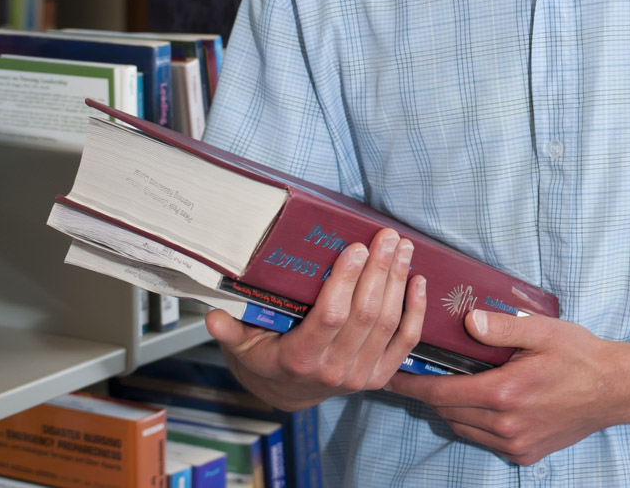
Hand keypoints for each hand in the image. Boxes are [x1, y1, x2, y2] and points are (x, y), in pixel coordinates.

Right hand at [206, 227, 425, 409]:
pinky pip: (406, 341)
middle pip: (366, 314)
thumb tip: (211, 316)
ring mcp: (361, 375)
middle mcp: (334, 370)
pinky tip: (418, 280)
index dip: (346, 280)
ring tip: (401, 247)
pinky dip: (416, 310)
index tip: (356, 247)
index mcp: (300, 358)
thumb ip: (230, 330)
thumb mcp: (243, 346)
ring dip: (398, 281)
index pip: (331, 316)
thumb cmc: (267, 359)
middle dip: (379, 270)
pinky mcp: (380, 375)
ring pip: (388, 323)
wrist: (290, 394)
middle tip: (386, 236)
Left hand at [388, 310, 629, 464]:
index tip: (391, 377)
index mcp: (505, 393)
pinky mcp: (525, 454)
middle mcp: (505, 425)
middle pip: (448, 413)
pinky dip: (474, 422)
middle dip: (428, 394)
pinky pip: (485, 440)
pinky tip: (480, 401)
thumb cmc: (579, 354)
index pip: (442, 394)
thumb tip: (467, 322)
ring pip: (464, 428)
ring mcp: (515, 444)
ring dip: (451, 409)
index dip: (412, 386)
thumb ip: (501, 327)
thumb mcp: (542, 330)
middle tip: (416, 373)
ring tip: (446, 384)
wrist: (615, 390)